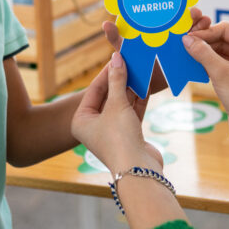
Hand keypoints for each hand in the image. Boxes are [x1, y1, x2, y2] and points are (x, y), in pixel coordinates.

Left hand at [71, 52, 161, 173]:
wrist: (139, 171)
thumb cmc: (120, 138)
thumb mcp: (117, 105)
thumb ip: (117, 81)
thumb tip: (116, 58)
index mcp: (81, 121)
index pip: (93, 90)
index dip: (106, 73)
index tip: (118, 57)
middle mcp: (94, 127)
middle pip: (107, 97)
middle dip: (120, 80)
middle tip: (130, 62)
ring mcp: (112, 132)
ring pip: (121, 104)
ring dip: (131, 88)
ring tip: (140, 69)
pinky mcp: (128, 135)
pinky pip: (131, 112)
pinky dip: (138, 100)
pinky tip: (146, 85)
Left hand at [102, 7, 211, 94]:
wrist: (141, 87)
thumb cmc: (131, 64)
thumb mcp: (125, 50)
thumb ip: (117, 38)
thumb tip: (106, 23)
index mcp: (156, 28)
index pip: (168, 13)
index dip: (177, 8)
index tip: (183, 5)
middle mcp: (170, 33)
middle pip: (184, 20)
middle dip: (192, 15)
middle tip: (195, 13)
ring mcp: (180, 44)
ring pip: (193, 30)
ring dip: (200, 24)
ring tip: (204, 21)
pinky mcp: (185, 56)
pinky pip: (197, 47)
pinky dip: (204, 40)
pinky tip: (208, 34)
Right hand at [181, 22, 228, 148]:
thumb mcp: (221, 74)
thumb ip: (203, 53)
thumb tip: (187, 39)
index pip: (226, 29)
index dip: (205, 33)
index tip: (187, 38)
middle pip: (223, 38)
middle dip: (204, 42)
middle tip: (184, 46)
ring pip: (221, 51)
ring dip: (205, 53)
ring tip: (186, 56)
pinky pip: (221, 63)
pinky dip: (209, 63)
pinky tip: (195, 66)